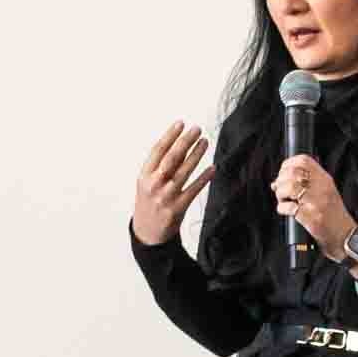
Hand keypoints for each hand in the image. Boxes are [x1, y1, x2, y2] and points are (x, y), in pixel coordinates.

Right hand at [129, 122, 212, 243]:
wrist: (148, 233)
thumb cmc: (149, 202)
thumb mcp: (147, 183)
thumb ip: (160, 166)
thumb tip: (179, 144)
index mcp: (144, 175)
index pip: (158, 150)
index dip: (170, 135)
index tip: (181, 123)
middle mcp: (154, 184)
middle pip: (171, 158)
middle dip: (185, 141)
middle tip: (196, 129)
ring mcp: (166, 196)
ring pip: (184, 171)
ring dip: (196, 155)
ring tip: (205, 142)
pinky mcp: (178, 208)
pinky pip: (193, 190)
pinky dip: (204, 178)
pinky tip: (212, 168)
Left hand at [270, 150, 357, 262]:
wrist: (345, 237)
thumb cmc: (334, 216)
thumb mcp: (327, 192)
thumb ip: (309, 182)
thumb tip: (279, 180)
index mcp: (326, 180)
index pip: (303, 161)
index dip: (288, 164)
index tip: (284, 173)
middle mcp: (322, 188)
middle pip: (292, 173)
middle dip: (281, 181)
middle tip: (281, 189)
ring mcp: (316, 203)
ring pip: (288, 187)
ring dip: (280, 194)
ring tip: (284, 200)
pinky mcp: (310, 218)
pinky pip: (288, 207)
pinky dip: (282, 209)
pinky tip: (287, 211)